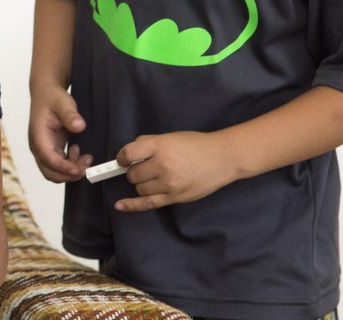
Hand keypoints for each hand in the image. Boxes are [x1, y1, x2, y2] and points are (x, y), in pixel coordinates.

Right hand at [28, 81, 91, 181]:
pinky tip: (80, 154)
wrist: (46, 93)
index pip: (47, 158)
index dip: (62, 167)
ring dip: (70, 171)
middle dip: (68, 174)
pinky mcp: (51, 150)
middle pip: (49, 171)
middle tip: (86, 168)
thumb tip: (79, 126)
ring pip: (54, 172)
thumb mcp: (63, 102)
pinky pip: (59, 166)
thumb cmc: (52, 97)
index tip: (78, 169)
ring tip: (86, 158)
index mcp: (38, 135)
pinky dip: (71, 166)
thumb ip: (70, 114)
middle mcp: (38, 146)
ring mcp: (44, 150)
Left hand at [114, 131, 237, 210]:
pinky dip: (131, 205)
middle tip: (145, 167)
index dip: (122, 157)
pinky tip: (120, 206)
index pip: (129, 153)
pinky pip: (148, 204)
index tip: (123, 159)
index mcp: (160, 146)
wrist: (222, 158)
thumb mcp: (170, 137)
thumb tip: (128, 154)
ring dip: (141, 184)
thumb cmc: (196, 145)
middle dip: (135, 171)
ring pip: (140, 189)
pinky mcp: (175, 197)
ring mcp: (169, 183)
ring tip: (154, 177)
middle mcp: (163, 165)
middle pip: (133, 174)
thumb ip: (148, 143)